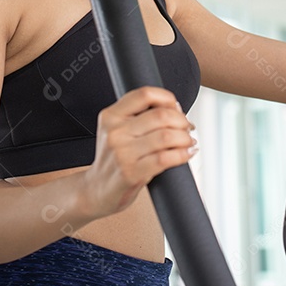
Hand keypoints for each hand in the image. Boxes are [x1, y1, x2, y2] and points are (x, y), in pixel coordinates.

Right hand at [79, 86, 196, 217]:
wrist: (96, 190)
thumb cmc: (112, 160)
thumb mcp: (116, 131)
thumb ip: (138, 116)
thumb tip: (174, 108)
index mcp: (110, 116)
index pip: (144, 94)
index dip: (167, 99)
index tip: (177, 108)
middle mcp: (114, 132)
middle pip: (160, 115)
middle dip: (182, 120)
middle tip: (187, 127)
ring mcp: (122, 153)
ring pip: (166, 136)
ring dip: (185, 138)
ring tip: (188, 141)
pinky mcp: (131, 173)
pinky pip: (165, 158)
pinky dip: (182, 154)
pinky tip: (186, 154)